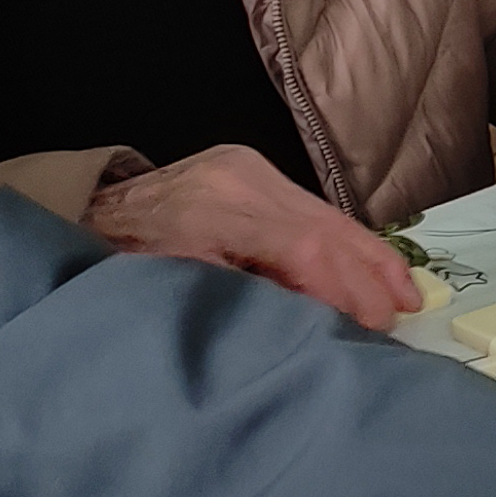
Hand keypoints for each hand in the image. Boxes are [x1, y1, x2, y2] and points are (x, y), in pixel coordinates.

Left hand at [85, 144, 423, 330]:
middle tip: (399, 320)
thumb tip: (306, 327)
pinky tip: (376, 269)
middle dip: (369, 276)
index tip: (369, 327)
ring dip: (371, 259)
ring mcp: (249, 169)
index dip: (342, 288)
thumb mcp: (172, 290)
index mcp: (215, 205)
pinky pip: (315, 212)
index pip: (300, 244)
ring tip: (406, 298)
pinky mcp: (253, 173)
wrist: (89, 217)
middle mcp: (239, 175)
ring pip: (328, 216)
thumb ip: (240, 302)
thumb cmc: (120, 264)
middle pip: (325, 226)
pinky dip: (350, 244)